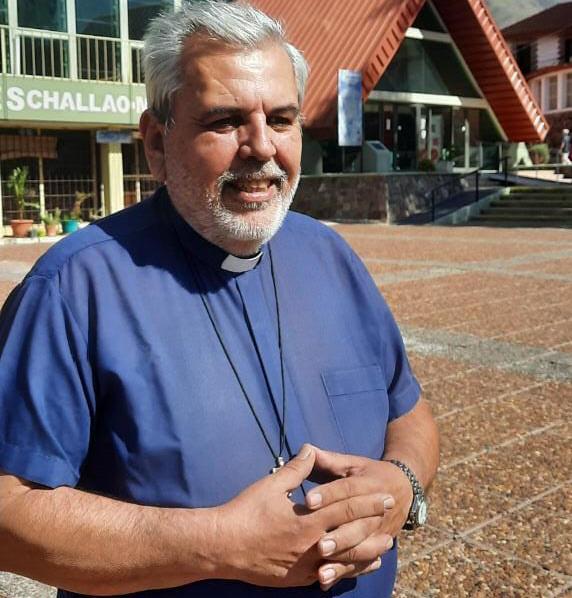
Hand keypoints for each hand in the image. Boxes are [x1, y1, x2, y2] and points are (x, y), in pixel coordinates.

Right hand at [213, 445, 391, 587]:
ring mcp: (306, 565)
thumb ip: (296, 469)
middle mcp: (313, 544)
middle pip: (352, 534)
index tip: (385, 495)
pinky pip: (328, 575)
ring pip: (345, 559)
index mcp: (309, 519)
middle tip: (392, 517)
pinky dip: (345, 569)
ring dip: (367, 552)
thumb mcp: (271, 485)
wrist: (223, 547)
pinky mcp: (296, 578)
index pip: (347, 507)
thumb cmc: (246, 512)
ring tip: (384, 547)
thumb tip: (310, 449)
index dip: (368, 501)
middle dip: (374, 523)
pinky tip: (354, 568)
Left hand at [306, 448, 412, 590]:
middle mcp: (378, 509)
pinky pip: (363, 562)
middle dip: (339, 536)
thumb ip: (329, 460)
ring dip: (343, 559)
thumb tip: (306, 449)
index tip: (308, 501)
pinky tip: (326, 581)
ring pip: (363, 548)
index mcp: (368, 483)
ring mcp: (381, 530)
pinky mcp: (379, 546)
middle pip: (358, 524)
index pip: (347, 488)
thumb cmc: (369, 474)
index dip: (328, 494)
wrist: (405, 486)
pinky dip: (347, 572)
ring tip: (321, 569)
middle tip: (319, 545)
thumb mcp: (352, 463)